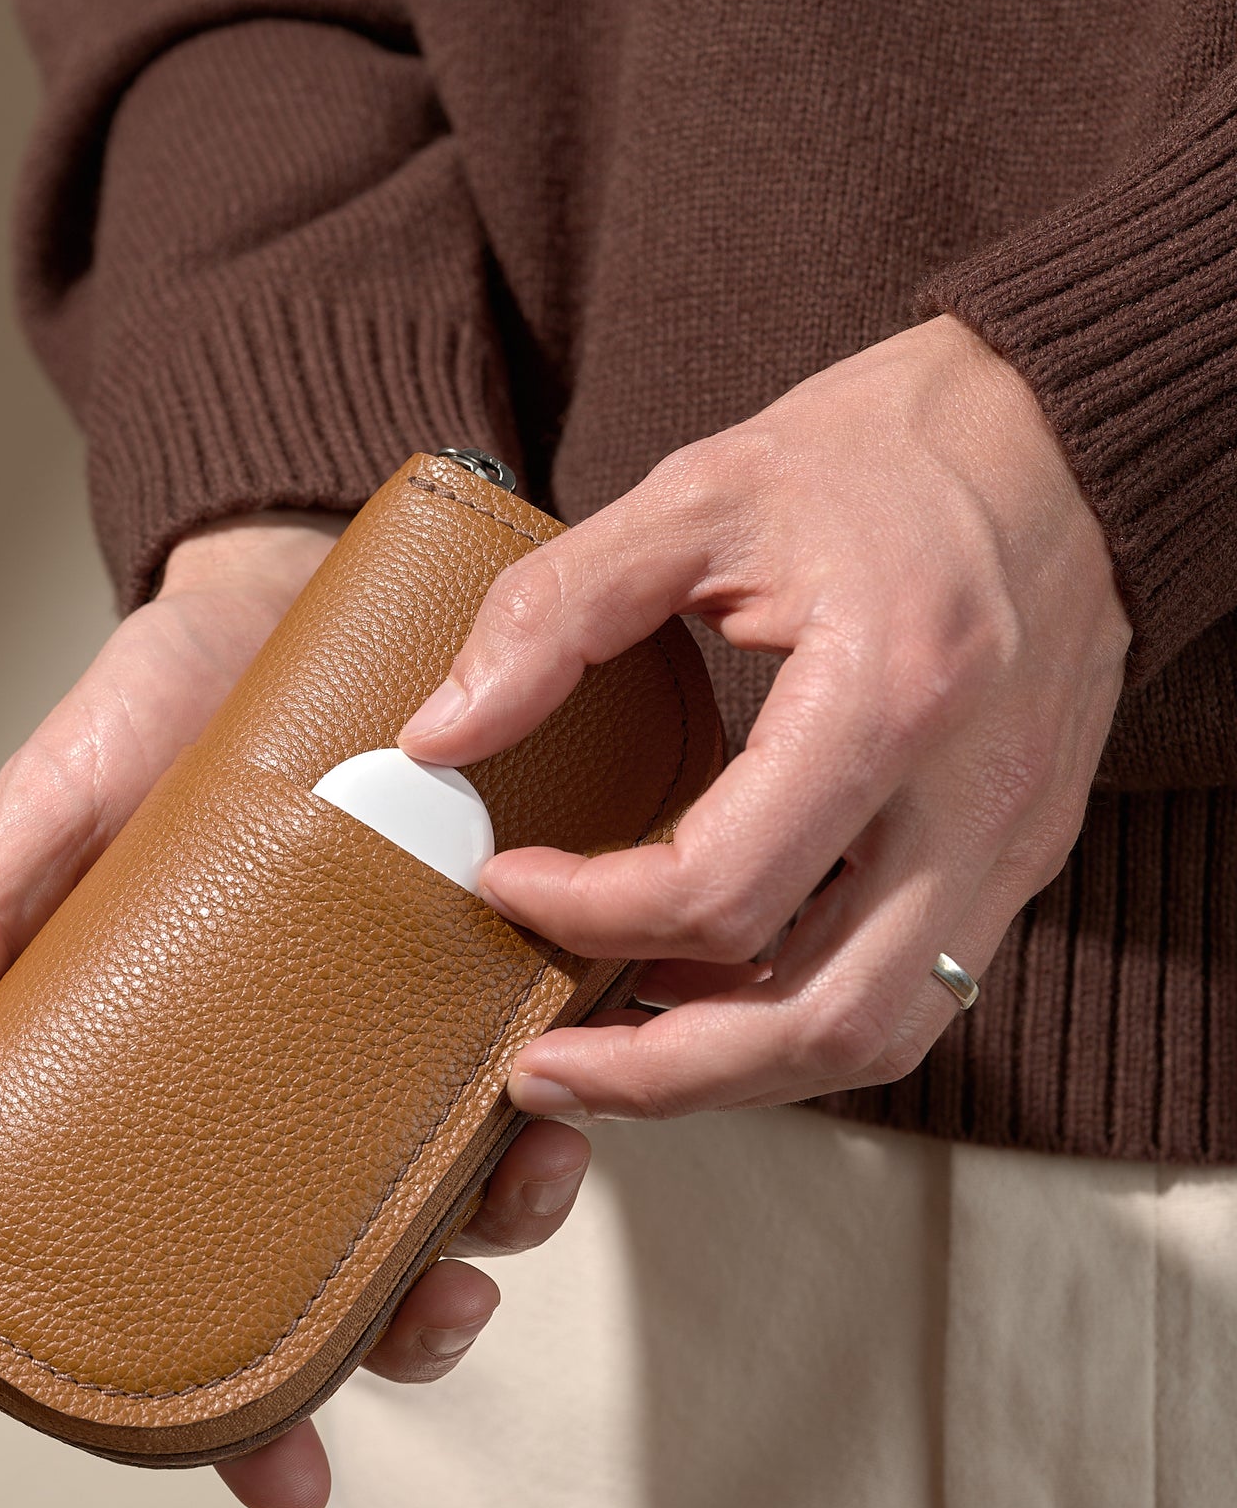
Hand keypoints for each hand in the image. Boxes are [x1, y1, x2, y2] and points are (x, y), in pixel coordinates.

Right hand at [0, 511, 590, 1507]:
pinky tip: (569, 1084)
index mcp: (203, 1083)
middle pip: (367, 1261)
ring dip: (503, 1217)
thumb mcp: (53, 812)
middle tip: (433, 1318)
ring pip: (473, 1179)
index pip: (219, 1274)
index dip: (247, 1400)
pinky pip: (556, 1054)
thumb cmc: (156, 714)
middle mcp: (318, 1080)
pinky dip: (572, 1090)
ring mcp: (419, 1027)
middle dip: (408, 1324)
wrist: (285, 590)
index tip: (284, 1483)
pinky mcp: (508, 948)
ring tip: (518, 1179)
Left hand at [400, 315, 1130, 1119]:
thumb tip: (442, 734)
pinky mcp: (1021, 858)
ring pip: (877, 1036)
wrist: (1066, 435)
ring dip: (735, 1068)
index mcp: (891, 697)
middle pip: (816, 1021)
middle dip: (659, 1072)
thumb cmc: (890, 450)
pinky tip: (711, 989)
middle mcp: (974, 800)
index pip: (721, 891)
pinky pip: (914, 992)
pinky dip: (799, 1018)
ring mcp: (1014, 844)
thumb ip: (555, 613)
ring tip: (617, 1049)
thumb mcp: (700, 495)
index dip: (586, 912)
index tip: (505, 878)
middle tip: (542, 1067)